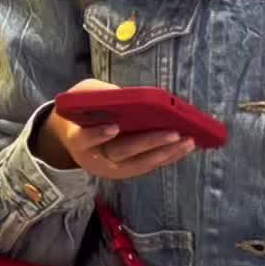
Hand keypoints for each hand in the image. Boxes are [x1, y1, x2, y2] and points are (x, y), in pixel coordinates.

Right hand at [33, 78, 195, 180]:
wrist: (76, 135)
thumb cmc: (83, 110)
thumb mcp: (83, 95)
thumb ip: (100, 94)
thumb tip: (129, 95)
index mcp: (77, 139)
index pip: (84, 139)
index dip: (97, 134)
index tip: (113, 127)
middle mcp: (95, 159)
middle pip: (122, 152)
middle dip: (149, 143)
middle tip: (174, 133)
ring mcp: (112, 169)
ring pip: (140, 164)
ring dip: (167, 153)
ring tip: (189, 140)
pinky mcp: (127, 171)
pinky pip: (149, 165)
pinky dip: (169, 156)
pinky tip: (186, 146)